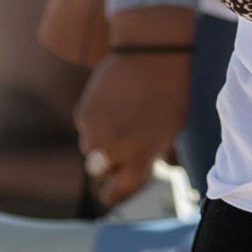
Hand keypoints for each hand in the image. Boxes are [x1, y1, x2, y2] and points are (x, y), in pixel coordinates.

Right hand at [76, 22, 194, 211]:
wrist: (150, 56)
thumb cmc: (168, 93)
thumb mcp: (168, 131)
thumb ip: (148, 155)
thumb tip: (132, 170)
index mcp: (140, 157)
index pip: (118, 192)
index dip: (113, 195)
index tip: (110, 194)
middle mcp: (114, 149)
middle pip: (98, 173)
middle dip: (106, 166)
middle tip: (116, 151)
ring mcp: (95, 132)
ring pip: (89, 150)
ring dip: (100, 142)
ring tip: (120, 117)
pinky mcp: (83, 114)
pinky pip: (86, 128)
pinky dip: (95, 121)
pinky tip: (112, 104)